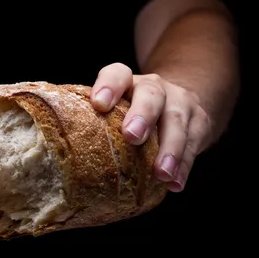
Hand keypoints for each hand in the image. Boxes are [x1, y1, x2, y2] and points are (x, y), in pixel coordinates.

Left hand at [90, 63, 212, 191]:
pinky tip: (175, 184)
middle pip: (151, 95)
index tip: (99, 104)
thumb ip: (95, 121)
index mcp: (128, 82)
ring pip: (176, 121)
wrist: (181, 100)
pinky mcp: (199, 124)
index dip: (108, 86)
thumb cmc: (133, 110)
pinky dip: (184, 165)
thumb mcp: (118, 106)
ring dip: (170, 148)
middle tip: (132, 136)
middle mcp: (155, 88)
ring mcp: (180, 104)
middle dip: (142, 115)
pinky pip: (194, 144)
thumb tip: (59, 152)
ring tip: (160, 173)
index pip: (118, 73)